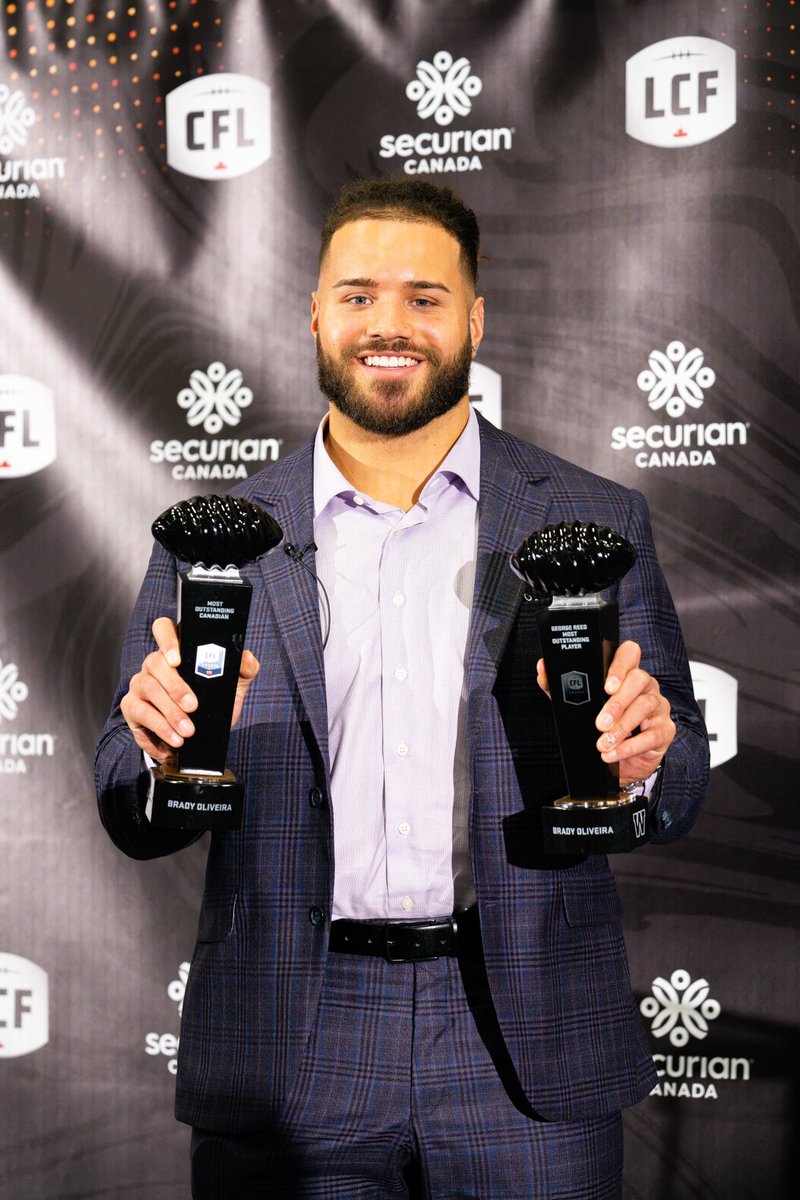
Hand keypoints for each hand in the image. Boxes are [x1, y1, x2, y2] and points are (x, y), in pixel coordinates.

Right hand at [120, 617, 259, 764]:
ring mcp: (140, 684)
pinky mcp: (132, 707)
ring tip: (188, 730)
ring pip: (148, 688)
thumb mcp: (233, 687)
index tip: (177, 659)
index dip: (167, 640)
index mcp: (177, 652)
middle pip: (154, 662)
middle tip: (193, 706)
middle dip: (174, 685)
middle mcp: (155, 664)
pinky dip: (160, 728)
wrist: (199, 740)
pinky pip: (141, 713)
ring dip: (169, 711)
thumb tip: (245, 657)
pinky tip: (175, 740)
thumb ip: (244, 669)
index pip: (164, 629)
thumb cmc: (213, 704)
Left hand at [536, 640, 674, 786]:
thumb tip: (543, 668)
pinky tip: (613, 753)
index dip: (620, 665)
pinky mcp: (665, 730)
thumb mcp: (578, 706)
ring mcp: (658, 706)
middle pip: (639, 679)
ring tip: (603, 743)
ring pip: (645, 706)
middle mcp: (645, 685)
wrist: (621, 762)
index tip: (606, 686)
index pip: (629, 653)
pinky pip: (652, 734)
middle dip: (618, 702)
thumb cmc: (601, 727)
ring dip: (622, 726)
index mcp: (625, 674)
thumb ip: (558, 687)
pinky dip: (630, 747)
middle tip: (600, 723)